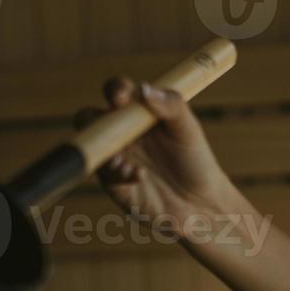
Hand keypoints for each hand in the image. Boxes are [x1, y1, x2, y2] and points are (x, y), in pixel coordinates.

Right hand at [72, 76, 232, 224]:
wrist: (201, 202)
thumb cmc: (196, 160)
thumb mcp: (189, 129)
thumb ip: (171, 105)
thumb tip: (144, 88)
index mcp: (138, 113)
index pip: (117, 92)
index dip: (115, 89)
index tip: (122, 95)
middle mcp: (122, 133)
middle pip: (89, 117)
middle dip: (92, 119)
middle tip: (111, 125)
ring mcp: (116, 158)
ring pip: (92, 147)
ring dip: (105, 150)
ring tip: (124, 160)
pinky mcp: (115, 185)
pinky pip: (106, 175)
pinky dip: (119, 173)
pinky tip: (139, 175)